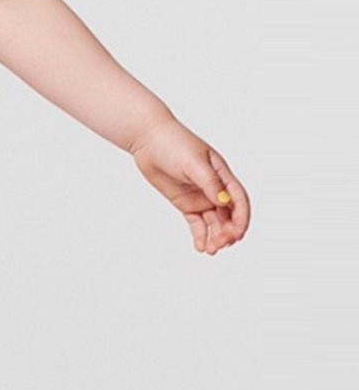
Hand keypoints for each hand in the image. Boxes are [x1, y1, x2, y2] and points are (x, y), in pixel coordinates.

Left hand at [128, 116, 250, 254]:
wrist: (148, 140)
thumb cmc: (173, 143)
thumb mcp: (193, 163)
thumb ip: (210, 183)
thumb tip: (224, 202)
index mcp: (222, 175)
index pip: (239, 200)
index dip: (242, 218)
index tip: (237, 234)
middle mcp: (214, 188)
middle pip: (229, 215)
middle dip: (228, 232)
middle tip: (220, 244)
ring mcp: (200, 196)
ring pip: (214, 222)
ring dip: (215, 236)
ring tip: (211, 249)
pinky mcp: (185, 203)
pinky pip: (196, 223)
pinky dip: (200, 235)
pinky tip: (201, 247)